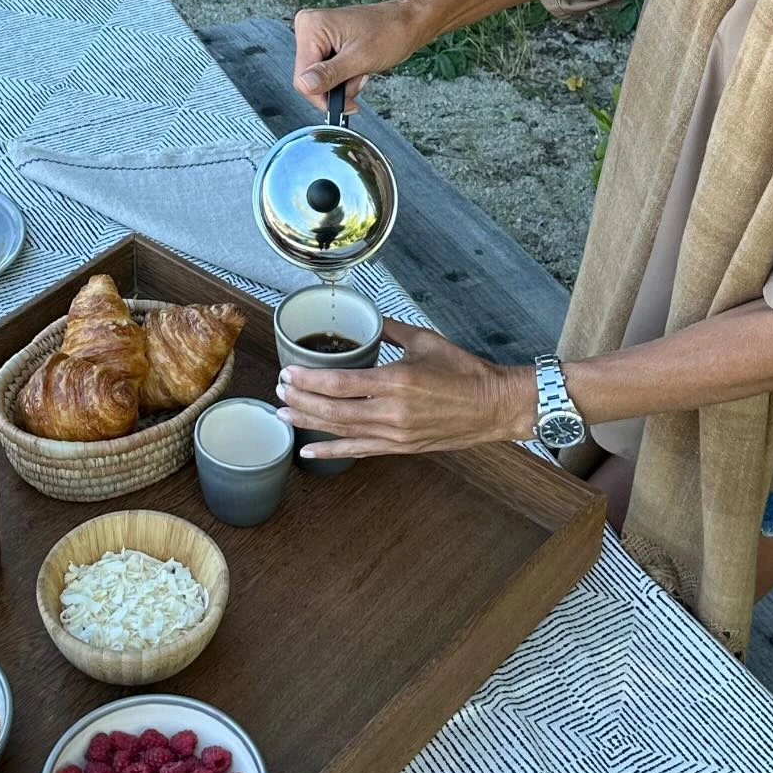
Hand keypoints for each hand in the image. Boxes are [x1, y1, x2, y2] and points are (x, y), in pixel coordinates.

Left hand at [276, 319, 536, 459]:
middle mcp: (392, 411)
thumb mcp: (424, 340)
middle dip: (301, 400)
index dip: (309, 380)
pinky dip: (332, 452)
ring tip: (283, 414)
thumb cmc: (463, 371)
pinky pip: (359, 451)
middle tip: (278, 390)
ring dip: (309, 423)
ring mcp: (395, 434)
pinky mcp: (400, 448)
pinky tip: (309, 452)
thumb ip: (390, 330)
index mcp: (396, 381)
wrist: (493, 406)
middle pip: (333, 410)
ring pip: (341, 432)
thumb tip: (366, 320)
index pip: (340, 383)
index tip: (287, 373)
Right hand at [292, 0, 426, 113]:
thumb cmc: (391, 32)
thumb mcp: (360, 58)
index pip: (302, 77)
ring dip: (343, 82)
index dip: (323, 95)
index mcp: (312, 26)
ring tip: (361, 70)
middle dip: (336, 87)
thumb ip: (329, 74)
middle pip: (309, 77)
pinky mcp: (325, 42)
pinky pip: (327, 70)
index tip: (345, 103)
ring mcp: (317, 34)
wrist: (408, 22)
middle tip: (359, 78)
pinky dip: (344, 75)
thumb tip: (305, 85)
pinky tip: (358, 67)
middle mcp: (309, 27)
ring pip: (319, 77)